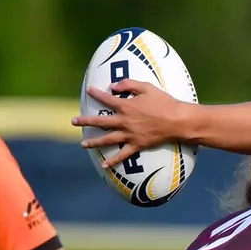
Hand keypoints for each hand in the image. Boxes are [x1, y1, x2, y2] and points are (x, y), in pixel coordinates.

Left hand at [71, 80, 186, 168]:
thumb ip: (128, 84)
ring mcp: (130, 135)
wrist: (178, 121)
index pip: (107, 99)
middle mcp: (125, 121)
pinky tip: (104, 166)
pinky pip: (123, 155)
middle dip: (85, 121)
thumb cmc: (164, 102)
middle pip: (101, 122)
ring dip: (94, 142)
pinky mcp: (138, 145)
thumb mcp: (147, 87)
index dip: (96, 94)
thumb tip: (112, 86)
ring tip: (83, 144)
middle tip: (73, 121)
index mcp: (126, 106)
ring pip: (108, 139)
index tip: (89, 90)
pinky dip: (113, 161)